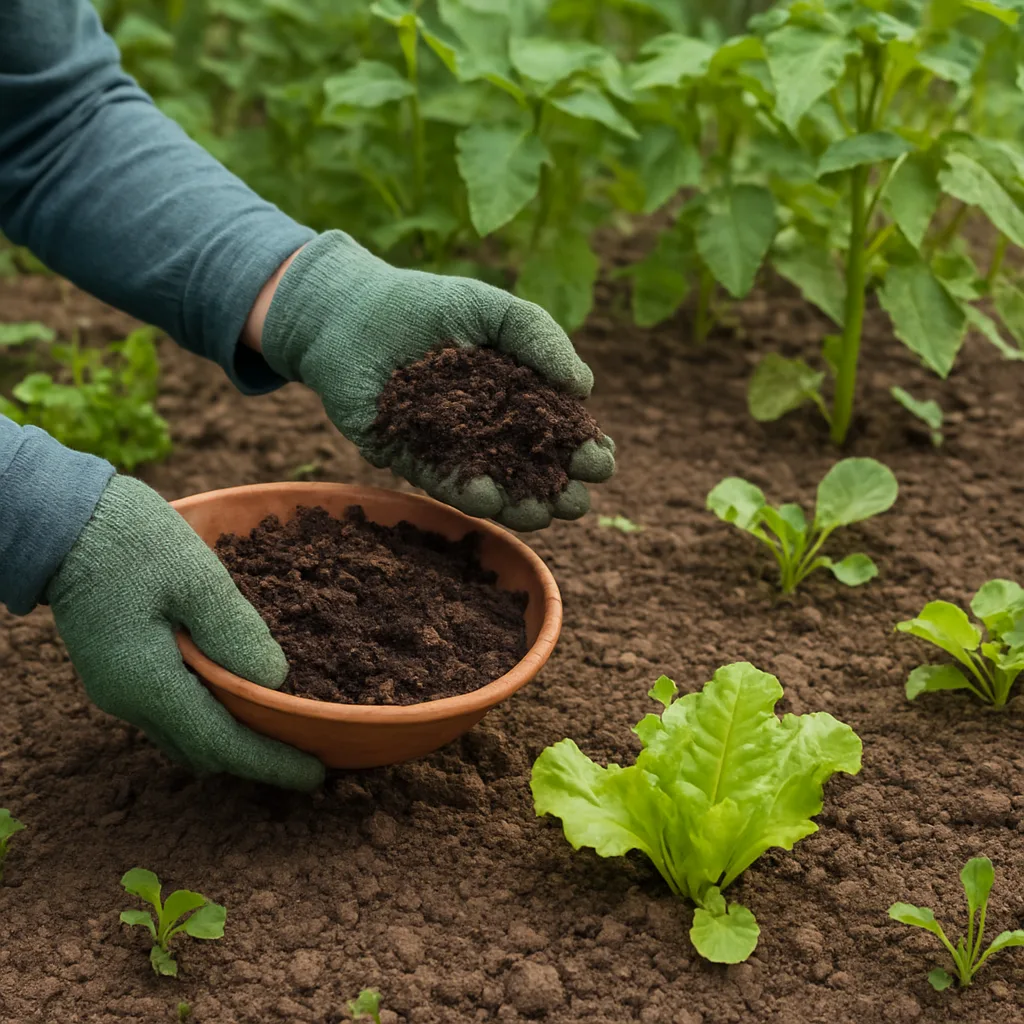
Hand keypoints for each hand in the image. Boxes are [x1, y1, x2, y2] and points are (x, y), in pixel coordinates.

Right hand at [46, 475, 324, 790]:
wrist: (64, 522)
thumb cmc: (130, 542)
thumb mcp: (196, 578)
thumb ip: (234, 631)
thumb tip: (274, 681)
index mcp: (147, 682)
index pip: (219, 743)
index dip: (270, 763)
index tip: (316, 775)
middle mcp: (129, 700)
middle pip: (204, 750)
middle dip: (256, 758)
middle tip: (310, 754)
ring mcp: (120, 689)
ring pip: (186, 735)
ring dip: (234, 739)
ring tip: (285, 729)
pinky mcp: (121, 672)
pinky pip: (174, 712)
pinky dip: (213, 716)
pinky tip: (244, 694)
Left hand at [252, 232, 614, 530]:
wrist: (348, 311)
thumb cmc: (426, 304)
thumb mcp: (492, 309)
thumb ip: (540, 337)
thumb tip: (584, 387)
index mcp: (514, 395)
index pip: (557, 431)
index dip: (582, 449)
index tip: (601, 461)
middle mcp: (485, 428)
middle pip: (531, 468)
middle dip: (559, 488)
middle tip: (577, 500)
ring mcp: (449, 447)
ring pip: (493, 485)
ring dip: (520, 505)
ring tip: (543, 514)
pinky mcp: (408, 457)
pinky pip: (441, 481)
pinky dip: (466, 492)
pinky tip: (489, 498)